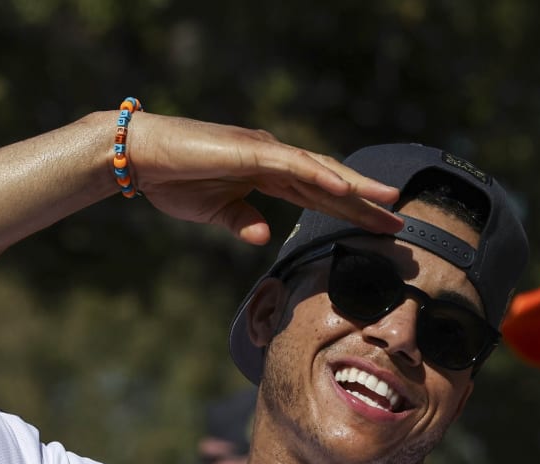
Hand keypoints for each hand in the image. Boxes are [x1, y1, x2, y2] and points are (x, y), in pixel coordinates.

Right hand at [125, 114, 402, 243]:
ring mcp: (264, 151)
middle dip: (367, 204)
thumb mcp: (216, 212)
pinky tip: (345, 190)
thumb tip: (266, 237)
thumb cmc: (173, 181)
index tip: (382, 229)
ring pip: (321, 171)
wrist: (138, 158)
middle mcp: (273, 159)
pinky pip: (293, 167)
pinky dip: (321, 177)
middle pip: (330, 184)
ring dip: (357, 187)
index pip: (320, 197)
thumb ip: (244, 222)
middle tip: (401, 223)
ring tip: (389, 201)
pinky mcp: (250, 151)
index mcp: (268, 175)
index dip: (352, 212)